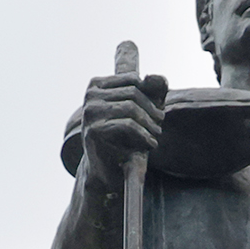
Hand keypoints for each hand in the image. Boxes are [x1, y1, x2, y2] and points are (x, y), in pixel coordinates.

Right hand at [78, 70, 164, 186]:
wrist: (107, 171)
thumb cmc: (124, 138)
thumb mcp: (141, 111)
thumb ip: (151, 91)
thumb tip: (156, 77)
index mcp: (97, 86)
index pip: (133, 80)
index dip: (150, 95)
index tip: (157, 112)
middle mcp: (90, 96)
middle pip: (133, 93)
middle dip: (151, 109)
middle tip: (159, 125)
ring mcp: (90, 113)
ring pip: (131, 107)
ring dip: (149, 123)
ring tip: (156, 134)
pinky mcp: (94, 130)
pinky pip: (127, 124)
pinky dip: (143, 135)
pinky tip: (151, 144)